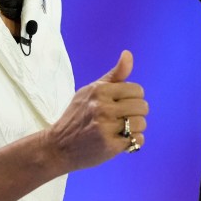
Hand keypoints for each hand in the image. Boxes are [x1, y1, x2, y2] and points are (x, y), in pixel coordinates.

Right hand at [44, 50, 147, 172]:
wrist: (59, 146)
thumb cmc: (77, 115)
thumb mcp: (91, 91)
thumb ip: (114, 75)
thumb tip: (128, 54)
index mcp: (99, 91)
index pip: (137, 90)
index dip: (133, 98)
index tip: (123, 104)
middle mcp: (102, 107)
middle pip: (142, 107)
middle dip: (136, 113)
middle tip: (123, 118)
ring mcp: (106, 127)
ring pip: (141, 123)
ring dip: (135, 128)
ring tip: (121, 129)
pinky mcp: (110, 146)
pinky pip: (138, 140)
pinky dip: (133, 141)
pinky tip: (121, 140)